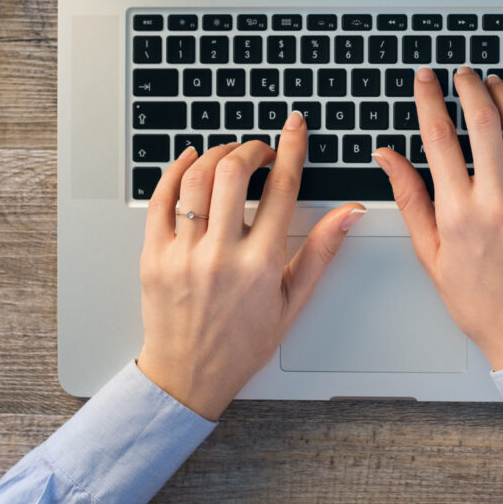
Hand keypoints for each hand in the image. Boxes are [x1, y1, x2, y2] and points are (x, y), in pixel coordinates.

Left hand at [136, 112, 364, 419]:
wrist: (188, 376)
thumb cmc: (242, 344)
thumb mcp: (292, 302)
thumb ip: (321, 251)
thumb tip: (348, 213)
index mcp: (261, 264)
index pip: (282, 189)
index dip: (292, 148)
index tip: (293, 127)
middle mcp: (221, 255)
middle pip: (234, 172)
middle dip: (252, 149)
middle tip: (261, 151)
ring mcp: (183, 254)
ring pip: (197, 178)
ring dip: (216, 154)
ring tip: (229, 156)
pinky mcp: (153, 256)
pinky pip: (160, 199)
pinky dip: (175, 170)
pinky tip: (190, 161)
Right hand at [372, 66, 502, 370]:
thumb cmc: (479, 301)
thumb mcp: (430, 254)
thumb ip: (410, 199)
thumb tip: (388, 157)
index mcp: (458, 214)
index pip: (438, 139)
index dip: (428, 100)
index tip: (424, 80)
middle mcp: (496, 202)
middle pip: (482, 122)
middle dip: (468, 87)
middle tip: (461, 73)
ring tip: (494, 82)